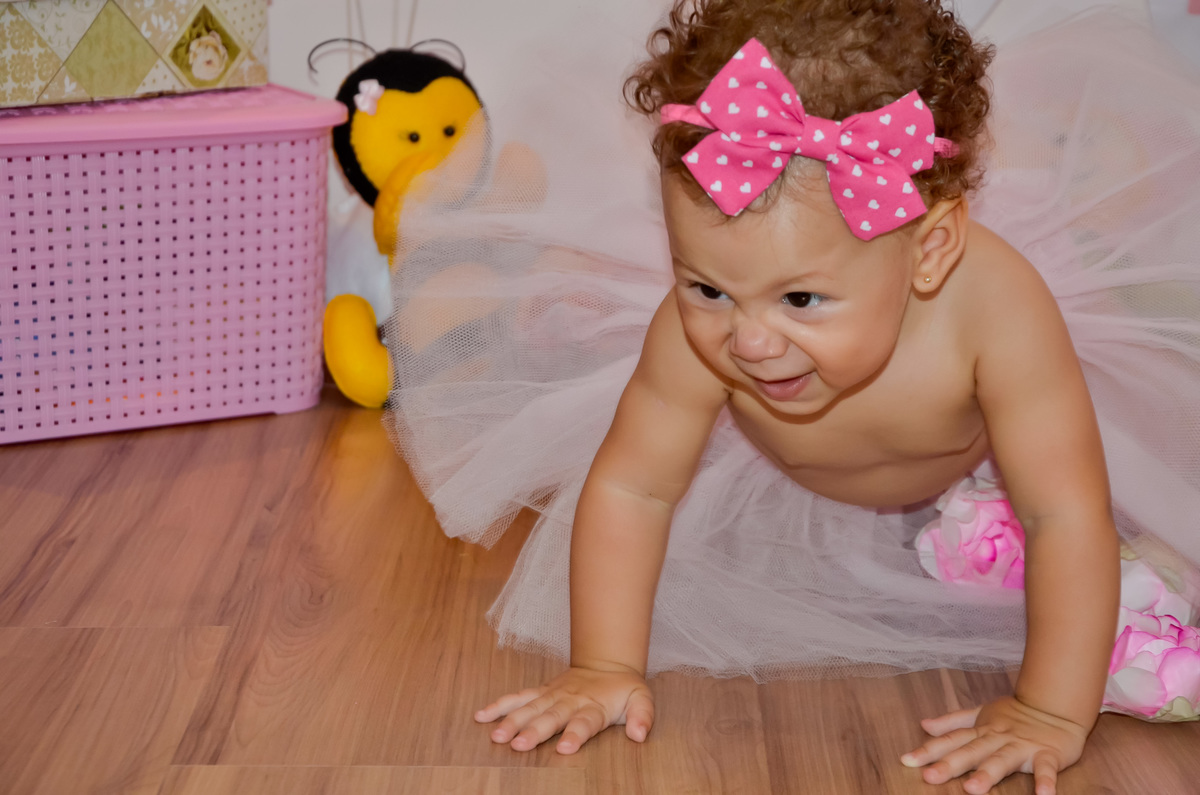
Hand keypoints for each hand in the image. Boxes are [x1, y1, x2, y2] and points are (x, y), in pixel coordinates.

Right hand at [474, 665, 654, 753]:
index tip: (564, 747)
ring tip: (496, 735)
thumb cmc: (623, 688)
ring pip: (530, 708)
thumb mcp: (641, 699)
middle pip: (550, 717)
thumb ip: (642, 716)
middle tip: (518, 745)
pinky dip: (499, 705)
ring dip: (512, 721)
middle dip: (534, 731)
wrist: (607, 662)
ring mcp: (552, 695)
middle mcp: (570, 700)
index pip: (584, 722)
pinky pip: (517, 697)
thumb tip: (640, 734)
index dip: (575, 734)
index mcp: (594, 706)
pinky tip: (482, 715)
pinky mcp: (540, 692)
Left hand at [900, 695, 1090, 794]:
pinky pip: (1046, 769)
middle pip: (971, 752)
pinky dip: (1045, 782)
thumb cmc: (1015, 715)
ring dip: (988, 774)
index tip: (906, 761)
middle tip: (929, 777)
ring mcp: (1022, 746)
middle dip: (950, 765)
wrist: (1055, 706)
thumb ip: (953, 722)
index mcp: (981, 731)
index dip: (928, 750)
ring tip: (972, 790)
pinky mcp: (1047, 753)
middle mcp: (997, 738)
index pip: (951, 740)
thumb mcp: (980, 714)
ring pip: (1002, 760)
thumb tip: (924, 725)